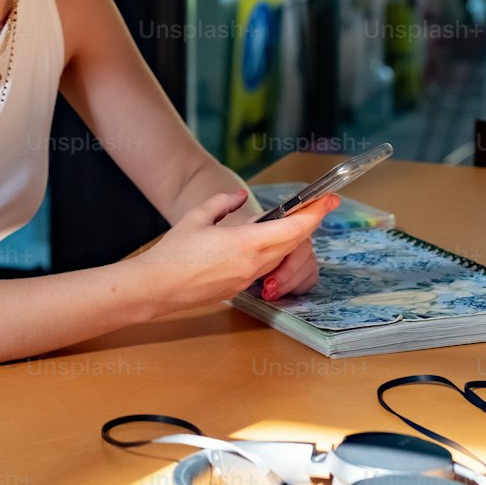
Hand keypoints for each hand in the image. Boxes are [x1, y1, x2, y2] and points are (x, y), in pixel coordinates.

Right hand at [137, 187, 339, 313]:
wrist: (157, 287)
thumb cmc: (173, 252)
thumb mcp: (197, 217)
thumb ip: (223, 203)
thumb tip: (239, 197)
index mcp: (245, 244)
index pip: (292, 229)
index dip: (314, 214)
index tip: (328, 200)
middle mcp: (252, 264)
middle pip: (294, 243)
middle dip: (308, 223)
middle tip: (318, 205)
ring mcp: (248, 279)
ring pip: (282, 256)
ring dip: (292, 239)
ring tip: (294, 220)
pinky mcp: (240, 287)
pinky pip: (268, 267)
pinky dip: (275, 252)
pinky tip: (269, 241)